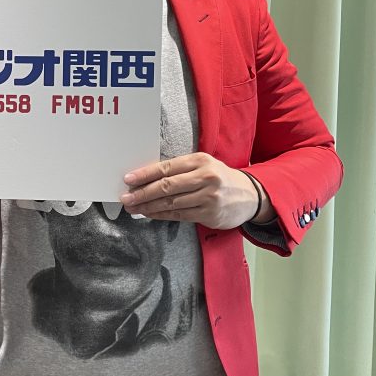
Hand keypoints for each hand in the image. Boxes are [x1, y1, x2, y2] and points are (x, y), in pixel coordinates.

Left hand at [119, 152, 259, 229]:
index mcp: (200, 161)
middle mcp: (205, 178)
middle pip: (167, 186)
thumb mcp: (202, 165)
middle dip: (143, 193)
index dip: (145, 174)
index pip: (166, 167)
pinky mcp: (209, 214)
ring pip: (171, 203)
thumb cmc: (218, 177)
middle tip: (126, 198)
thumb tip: (145, 178)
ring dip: (148, 206)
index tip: (128, 179)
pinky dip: (161, 215)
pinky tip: (149, 213)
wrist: (249, 195)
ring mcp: (208, 197)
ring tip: (133, 208)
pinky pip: (179, 215)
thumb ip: (178, 169)